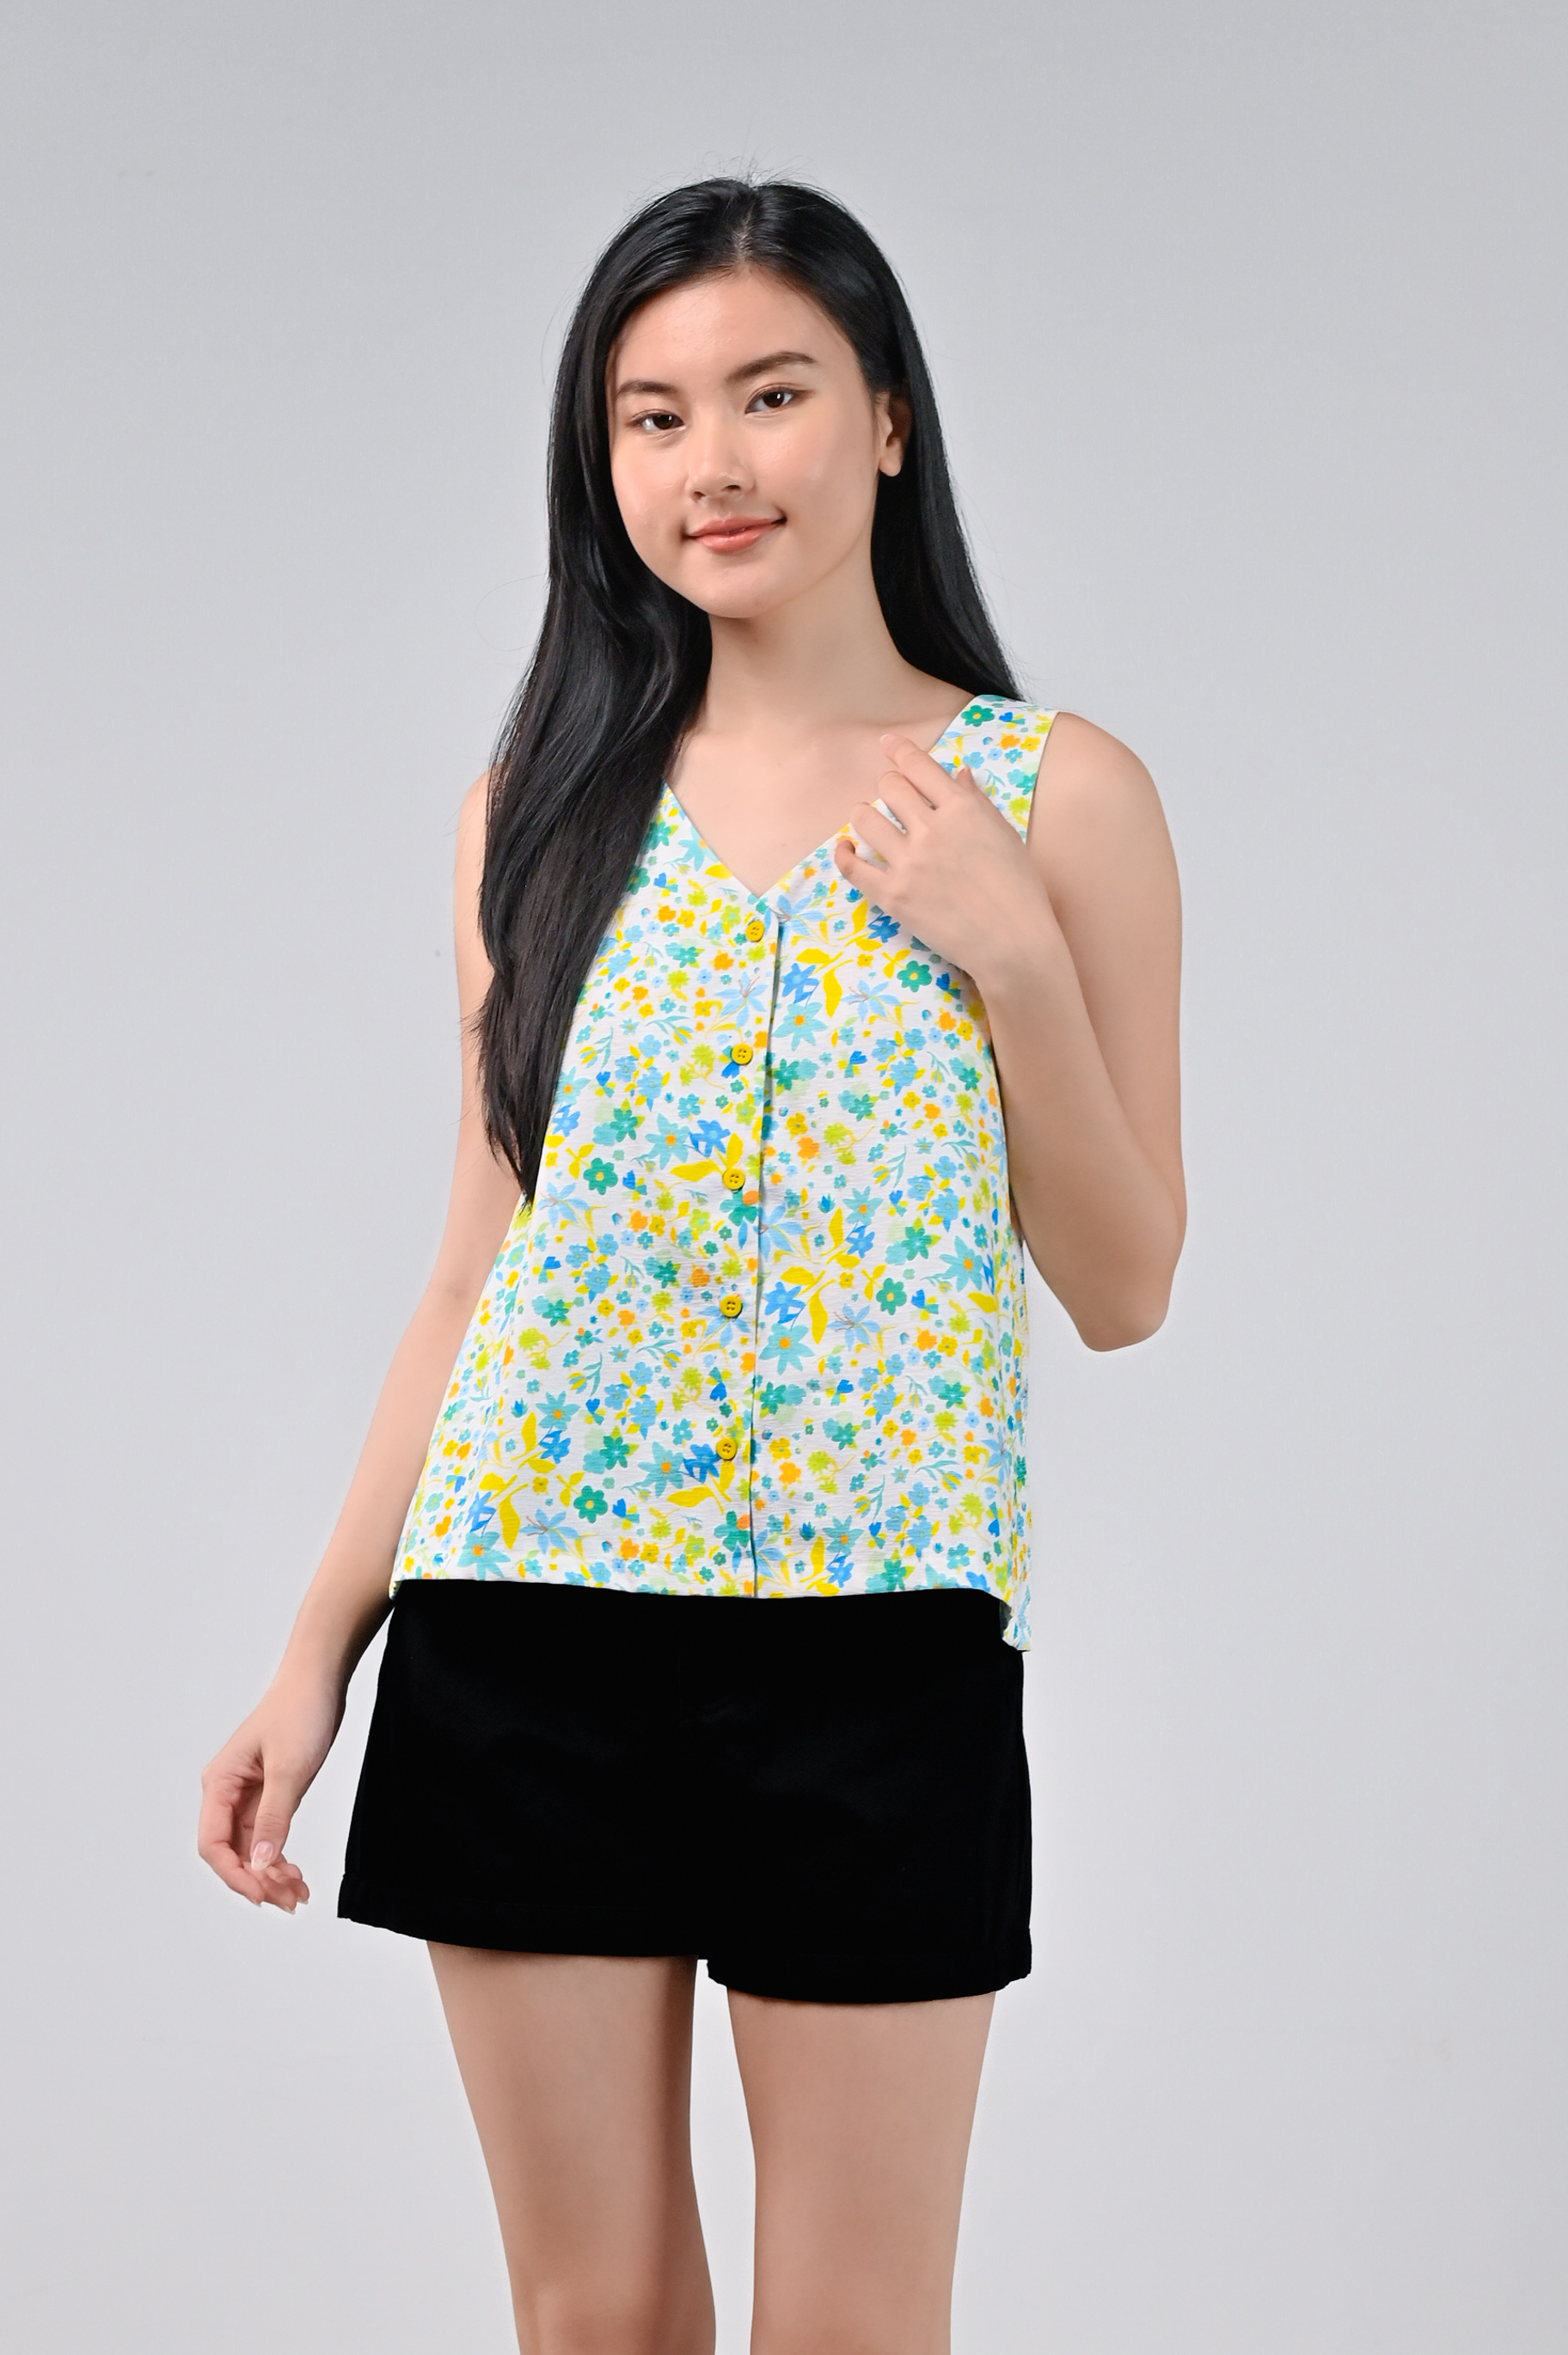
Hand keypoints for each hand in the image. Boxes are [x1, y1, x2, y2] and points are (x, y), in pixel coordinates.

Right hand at [197, 1666, 344, 1912]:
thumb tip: (262, 1863)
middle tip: (291, 1902)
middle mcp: (227, 1792)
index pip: (213, 1844)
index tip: (263, 1895)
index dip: (235, 1876)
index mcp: (219, 1783)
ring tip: (300, 1894)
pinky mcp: (270, 1793)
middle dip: (258, 1881)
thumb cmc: (300, 1710)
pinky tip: (296, 1873)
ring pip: (251, 1849)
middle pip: (231, 1853)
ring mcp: (248, 1794)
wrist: (320, 1678)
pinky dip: (281, 1857)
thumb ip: (275, 1816)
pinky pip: (268, 1836)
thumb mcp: (290, 1767)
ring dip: (271, 1875)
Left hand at [832, 733, 1054, 986]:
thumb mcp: (1005, 837)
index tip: (887, 743)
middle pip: (890, 787)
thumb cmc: (1019, 891)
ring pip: (865, 818)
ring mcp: (909, 863)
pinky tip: (845, 849)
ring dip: (865, 814)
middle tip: (894, 799)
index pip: (920, 766)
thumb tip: (959, 774)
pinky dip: (844, 854)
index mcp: (963, 809)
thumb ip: (977, 803)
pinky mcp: (893, 896)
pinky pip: (852, 867)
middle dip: (890, 787)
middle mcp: (932, 830)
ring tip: (870, 822)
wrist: (1014, 944)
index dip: (899, 750)